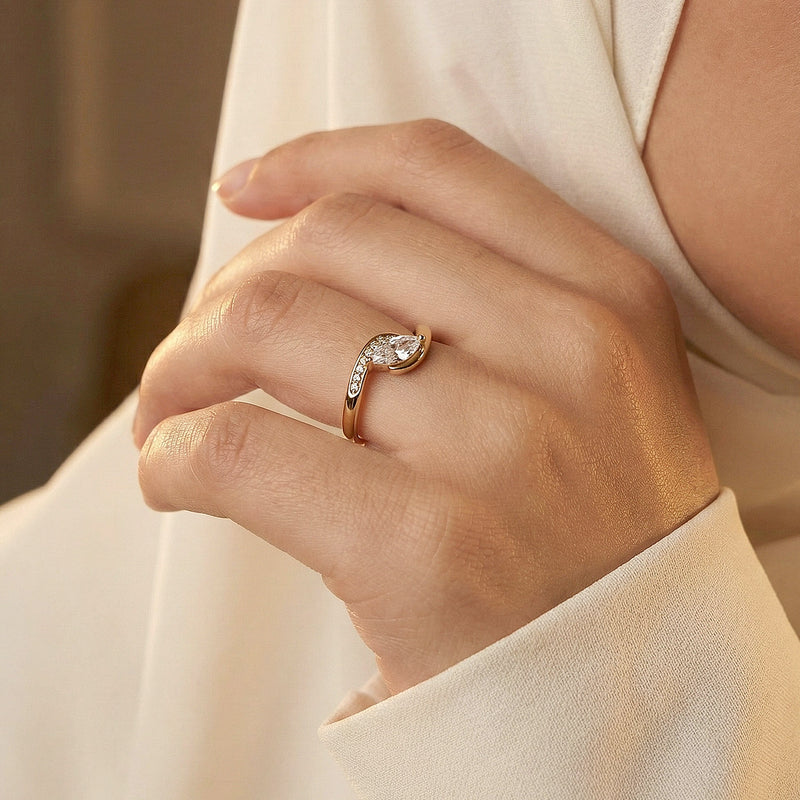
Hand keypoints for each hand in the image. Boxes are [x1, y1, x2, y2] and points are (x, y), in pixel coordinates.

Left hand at [134, 120, 718, 693]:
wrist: (636, 687)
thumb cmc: (596, 535)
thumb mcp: (598, 387)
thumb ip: (497, 301)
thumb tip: (309, 243)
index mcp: (610, 297)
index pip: (435, 166)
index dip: (316, 159)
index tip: (244, 188)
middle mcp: (566, 352)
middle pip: (330, 241)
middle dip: (230, 284)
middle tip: (199, 347)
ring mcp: (500, 448)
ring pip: (269, 326)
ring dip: (181, 363)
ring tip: (168, 410)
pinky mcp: (426, 548)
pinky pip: (239, 450)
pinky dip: (174, 452)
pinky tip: (171, 475)